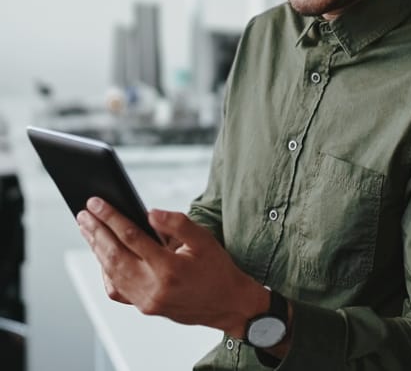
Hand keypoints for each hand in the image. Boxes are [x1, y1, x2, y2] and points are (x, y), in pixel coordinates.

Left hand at [76, 197, 269, 336]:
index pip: (131, 237)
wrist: (228, 304)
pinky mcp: (145, 308)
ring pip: (111, 272)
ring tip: (87, 229)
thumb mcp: (204, 239)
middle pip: (114, 255)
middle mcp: (153, 288)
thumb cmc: (217, 269)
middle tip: (83, 213)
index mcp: (169, 268)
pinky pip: (117, 290)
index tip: (96, 203)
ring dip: (96, 249)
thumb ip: (177, 223)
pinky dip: (106, 272)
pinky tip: (102, 256)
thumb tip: (150, 212)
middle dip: (96, 232)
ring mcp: (146, 301)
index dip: (111, 217)